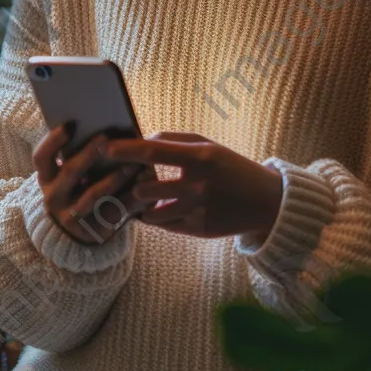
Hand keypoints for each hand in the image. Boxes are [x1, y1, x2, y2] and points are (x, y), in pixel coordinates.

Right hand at [33, 124, 157, 245]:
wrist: (79, 232)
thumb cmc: (79, 190)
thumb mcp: (70, 176)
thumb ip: (78, 155)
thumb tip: (106, 128)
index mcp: (47, 177)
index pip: (42, 157)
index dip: (53, 140)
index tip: (71, 124)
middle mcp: (53, 197)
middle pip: (70, 171)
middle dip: (89, 153)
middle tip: (106, 137)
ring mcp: (70, 216)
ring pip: (94, 193)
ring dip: (115, 177)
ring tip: (133, 164)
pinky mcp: (91, 230)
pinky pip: (113, 212)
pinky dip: (130, 198)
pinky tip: (143, 187)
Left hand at [104, 131, 283, 239]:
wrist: (266, 201)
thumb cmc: (231, 166)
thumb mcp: (208, 145)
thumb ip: (173, 139)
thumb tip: (140, 139)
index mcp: (200, 158)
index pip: (153, 152)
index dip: (125, 150)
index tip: (103, 147)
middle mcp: (198, 186)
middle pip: (145, 189)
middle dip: (132, 185)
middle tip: (127, 179)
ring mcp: (198, 211)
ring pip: (151, 214)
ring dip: (141, 205)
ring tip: (142, 195)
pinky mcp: (199, 231)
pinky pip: (164, 225)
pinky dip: (156, 217)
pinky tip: (158, 207)